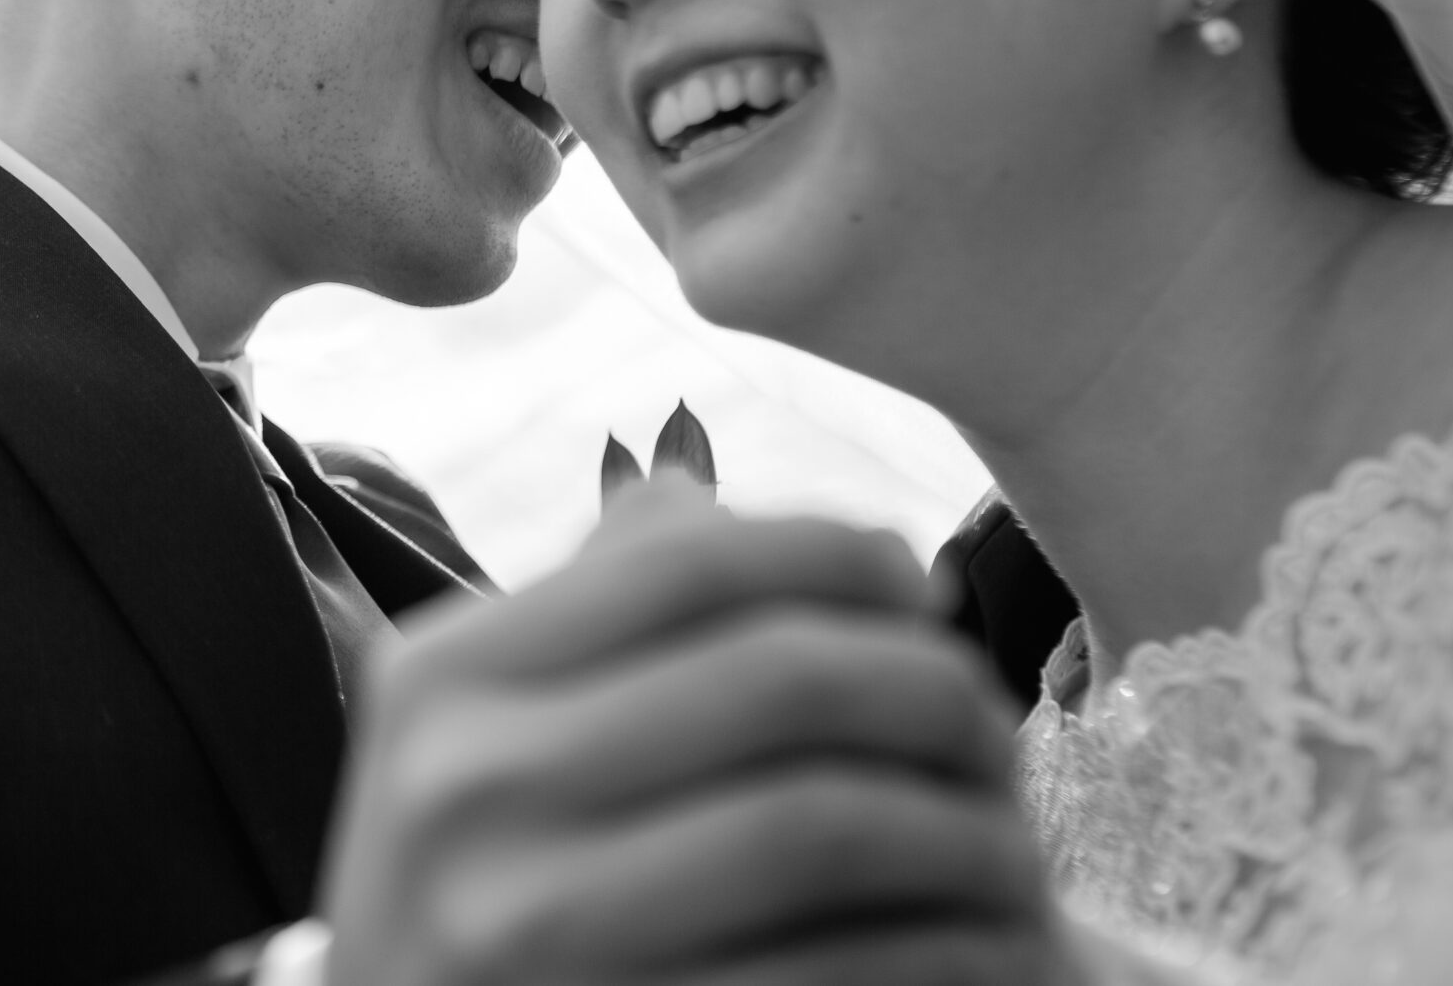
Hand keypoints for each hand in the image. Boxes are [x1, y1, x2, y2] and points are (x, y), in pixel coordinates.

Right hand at [320, 487, 1072, 985]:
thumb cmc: (486, 886)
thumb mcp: (485, 731)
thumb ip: (598, 607)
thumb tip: (772, 513)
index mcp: (444, 679)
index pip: (689, 561)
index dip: (842, 554)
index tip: (923, 593)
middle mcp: (466, 792)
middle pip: (779, 679)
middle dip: (935, 691)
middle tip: (991, 732)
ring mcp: (530, 930)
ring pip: (826, 827)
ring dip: (967, 832)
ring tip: (1008, 851)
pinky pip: (841, 978)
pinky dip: (954, 957)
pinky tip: (991, 951)